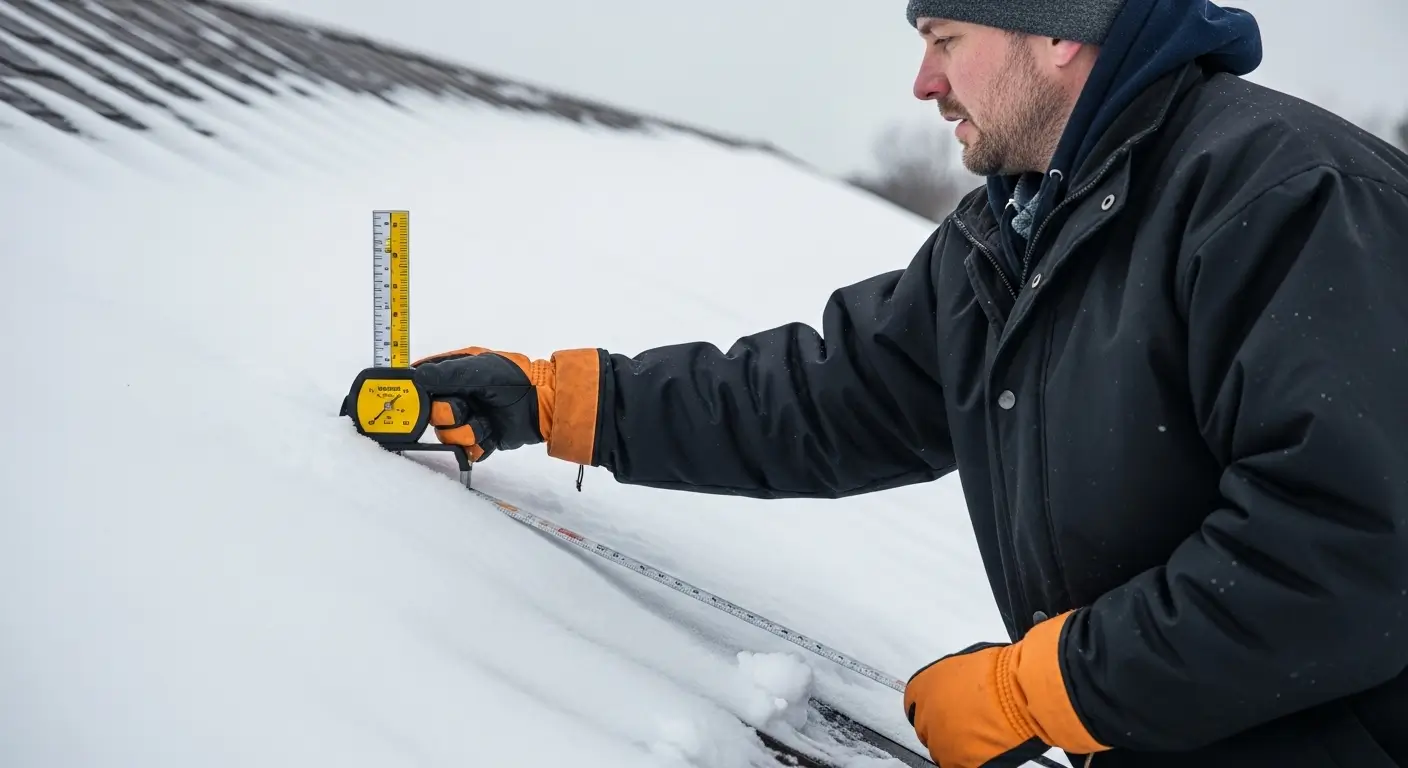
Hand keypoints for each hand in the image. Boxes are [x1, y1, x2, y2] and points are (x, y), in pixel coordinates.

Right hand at [410, 345, 600, 464]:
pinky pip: (466, 450)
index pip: (423, 383)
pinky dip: (478, 444)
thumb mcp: (480, 369)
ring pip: (447, 435)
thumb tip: (416, 377)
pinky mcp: (479, 440)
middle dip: (448, 414)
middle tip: (465, 407)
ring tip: (486, 422)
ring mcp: (467, 419)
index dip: (416, 393)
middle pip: (431, 414)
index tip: (417, 399)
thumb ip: (447, 373)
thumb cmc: (513, 379)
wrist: (542, 405)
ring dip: (467, 430)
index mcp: (454, 375)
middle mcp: (457, 397)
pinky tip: (490, 433)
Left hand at [903, 610, 1108, 767]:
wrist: (1021, 691)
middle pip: (927, 729)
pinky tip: (987, 747)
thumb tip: (956, 685)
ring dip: (957, 746)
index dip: (933, 707)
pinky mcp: (959, 763)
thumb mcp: (965, 664)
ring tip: (981, 735)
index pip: (913, 703)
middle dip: (944, 727)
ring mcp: (941, 742)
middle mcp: (925, 716)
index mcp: (922, 688)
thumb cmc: (1001, 672)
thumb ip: (950, 680)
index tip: (944, 709)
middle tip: (967, 724)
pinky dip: (972, 759)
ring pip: (943, 751)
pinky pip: (961, 764)